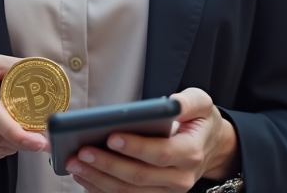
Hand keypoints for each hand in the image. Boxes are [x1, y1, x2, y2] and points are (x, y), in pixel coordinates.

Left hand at [66, 88, 238, 192]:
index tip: (111, 136)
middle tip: (81, 151)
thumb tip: (172, 103)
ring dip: (99, 179)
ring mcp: (167, 192)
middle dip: (107, 164)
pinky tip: (84, 176)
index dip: (135, 147)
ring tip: (75, 163)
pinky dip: (102, 189)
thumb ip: (189, 102)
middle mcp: (180, 178)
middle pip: (139, 176)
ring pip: (129, 192)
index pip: (161, 153)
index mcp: (191, 152)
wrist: (210, 147)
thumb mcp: (202, 104)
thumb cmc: (200, 123)